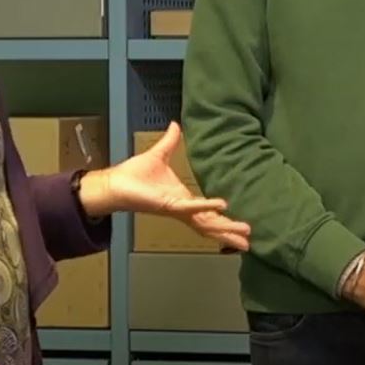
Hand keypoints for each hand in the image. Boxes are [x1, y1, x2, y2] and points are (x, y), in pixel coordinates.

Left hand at [78, 122, 250, 251]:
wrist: (115, 183)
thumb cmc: (134, 175)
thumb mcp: (159, 154)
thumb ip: (171, 141)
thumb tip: (175, 125)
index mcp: (185, 199)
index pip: (209, 214)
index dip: (225, 220)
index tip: (242, 225)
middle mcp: (184, 209)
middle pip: (212, 224)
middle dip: (230, 231)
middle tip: (250, 239)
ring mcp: (178, 209)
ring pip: (206, 222)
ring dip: (225, 226)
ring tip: (245, 232)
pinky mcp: (170, 205)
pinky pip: (192, 206)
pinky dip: (207, 206)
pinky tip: (222, 205)